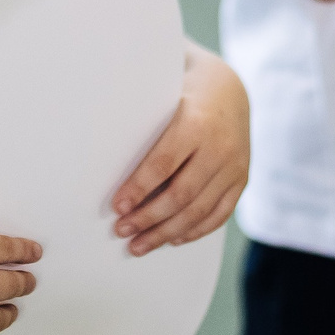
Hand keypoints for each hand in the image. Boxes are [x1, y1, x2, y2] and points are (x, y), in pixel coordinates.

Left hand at [112, 43, 249, 255]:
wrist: (232, 89)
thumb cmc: (182, 89)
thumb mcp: (162, 90)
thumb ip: (138, 111)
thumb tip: (92, 130)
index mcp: (196, 121)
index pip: (163, 164)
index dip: (138, 189)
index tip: (116, 207)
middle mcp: (219, 146)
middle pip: (181, 194)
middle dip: (148, 218)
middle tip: (121, 230)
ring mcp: (234, 165)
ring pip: (199, 210)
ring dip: (166, 232)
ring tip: (139, 245)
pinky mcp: (242, 179)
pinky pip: (219, 214)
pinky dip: (194, 231)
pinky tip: (172, 239)